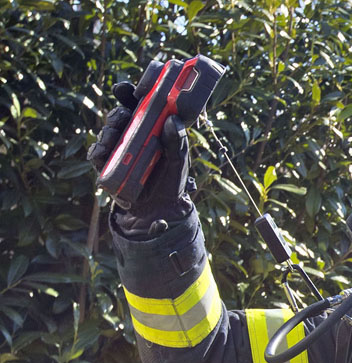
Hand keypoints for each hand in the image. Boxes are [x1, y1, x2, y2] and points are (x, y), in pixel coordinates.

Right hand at [87, 81, 190, 211]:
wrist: (162, 209)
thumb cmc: (173, 180)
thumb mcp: (179, 160)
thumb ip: (177, 141)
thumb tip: (172, 119)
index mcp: (151, 129)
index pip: (138, 106)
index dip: (130, 95)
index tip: (127, 90)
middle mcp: (133, 137)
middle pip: (119, 117)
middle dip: (117, 113)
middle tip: (122, 115)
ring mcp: (119, 151)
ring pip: (107, 133)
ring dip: (107, 131)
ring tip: (112, 134)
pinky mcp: (108, 167)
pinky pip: (97, 155)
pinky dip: (97, 152)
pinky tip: (101, 152)